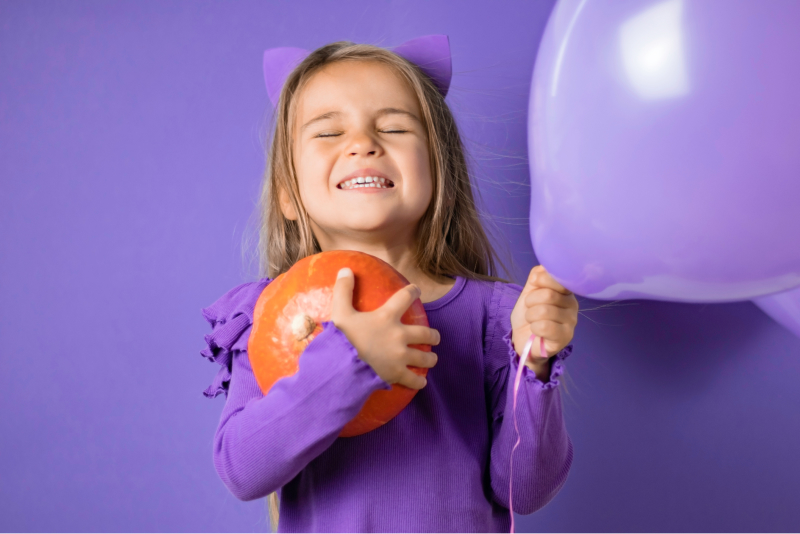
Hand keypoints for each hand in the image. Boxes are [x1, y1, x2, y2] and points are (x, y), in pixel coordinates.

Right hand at [330, 267, 440, 389]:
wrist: (341, 368)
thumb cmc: (341, 339)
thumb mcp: (339, 313)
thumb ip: (343, 290)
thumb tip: (345, 269)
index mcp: (387, 317)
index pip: (405, 297)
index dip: (413, 291)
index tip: (417, 290)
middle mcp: (399, 336)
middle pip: (425, 333)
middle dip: (433, 335)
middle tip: (434, 337)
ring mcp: (400, 357)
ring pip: (425, 357)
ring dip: (430, 358)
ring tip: (431, 358)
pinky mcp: (397, 375)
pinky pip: (414, 379)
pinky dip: (419, 381)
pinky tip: (421, 381)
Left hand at [510, 265, 578, 371]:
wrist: (523, 338)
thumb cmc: (529, 313)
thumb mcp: (530, 291)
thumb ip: (537, 276)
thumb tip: (542, 269)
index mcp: (566, 291)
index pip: (559, 278)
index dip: (542, 279)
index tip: (534, 284)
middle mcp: (573, 305)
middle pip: (548, 295)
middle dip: (531, 301)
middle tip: (531, 308)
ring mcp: (571, 322)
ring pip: (544, 311)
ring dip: (531, 315)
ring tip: (533, 320)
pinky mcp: (565, 337)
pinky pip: (544, 327)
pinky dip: (534, 328)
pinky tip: (537, 330)